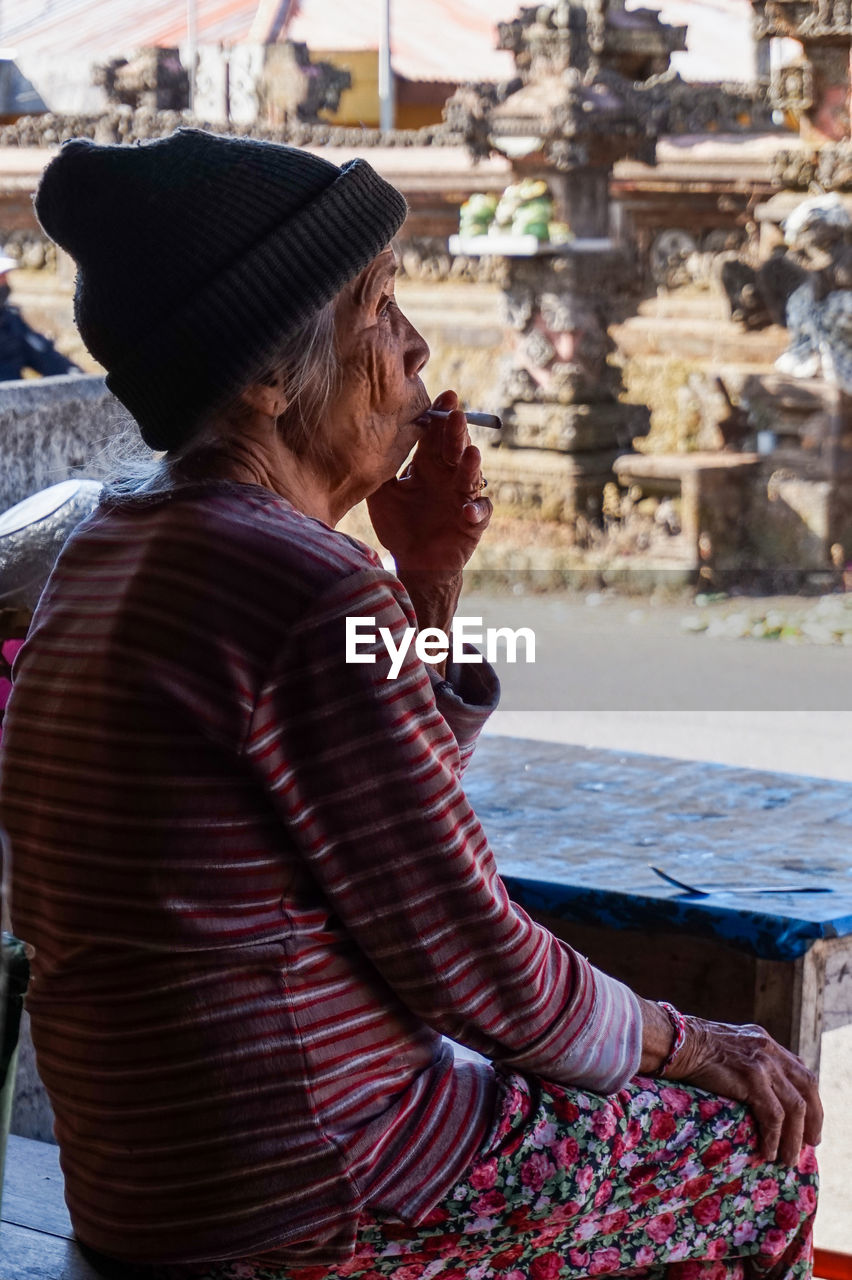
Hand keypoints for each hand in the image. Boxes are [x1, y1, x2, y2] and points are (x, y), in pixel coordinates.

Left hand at [367, 389, 491, 575]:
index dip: (441, 416)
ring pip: (472, 475)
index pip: (437, 435)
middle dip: (457, 432)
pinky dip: (477, 510)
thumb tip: (364, 437)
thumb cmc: (399, 524)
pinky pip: (480, 513)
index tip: (445, 396)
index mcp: (429, 465)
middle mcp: (449, 476)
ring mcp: (464, 497)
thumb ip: (379, 467)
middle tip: (455, 415)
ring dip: (472, 465)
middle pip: (456, 448)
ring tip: (471, 454)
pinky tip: (467, 511)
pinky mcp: (473, 522)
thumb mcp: (382, 493)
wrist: (413, 561)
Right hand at [664, 1015, 822, 1165]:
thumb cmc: (691, 1048)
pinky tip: (770, 1151)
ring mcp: (762, 1062)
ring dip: (795, 1137)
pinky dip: (775, 1137)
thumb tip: (751, 1090)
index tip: (808, 1120)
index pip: (800, 1070)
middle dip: (814, 1118)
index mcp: (764, 1041)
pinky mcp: (751, 1077)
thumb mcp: (727, 1048)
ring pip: (795, 1106)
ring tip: (790, 1159)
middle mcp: (769, 1049)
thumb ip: (744, 1061)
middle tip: (811, 1144)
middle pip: (808, 1086)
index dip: (809, 1097)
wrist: (675, 1041)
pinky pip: (773, 1115)